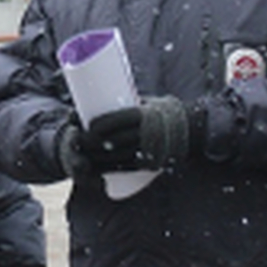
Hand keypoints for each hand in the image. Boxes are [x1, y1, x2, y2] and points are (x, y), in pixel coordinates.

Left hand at [75, 96, 192, 172]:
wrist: (191, 130)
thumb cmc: (164, 111)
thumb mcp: (148, 102)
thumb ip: (126, 104)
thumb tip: (98, 97)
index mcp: (145, 116)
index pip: (117, 120)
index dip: (98, 124)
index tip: (85, 122)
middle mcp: (145, 134)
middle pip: (111, 140)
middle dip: (89, 142)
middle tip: (76, 138)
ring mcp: (146, 151)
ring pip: (114, 157)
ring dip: (93, 157)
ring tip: (80, 152)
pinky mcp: (146, 164)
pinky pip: (123, 168)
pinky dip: (105, 169)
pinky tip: (93, 168)